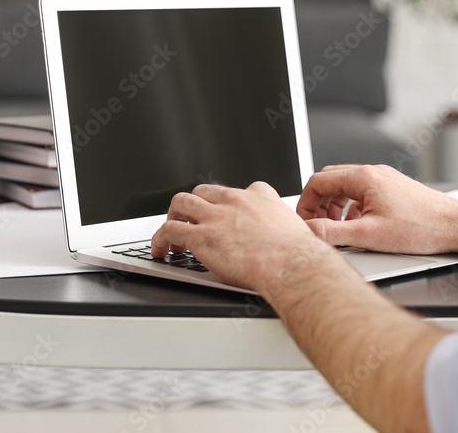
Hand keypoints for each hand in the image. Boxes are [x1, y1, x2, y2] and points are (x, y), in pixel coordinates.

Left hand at [151, 181, 329, 292]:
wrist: (291, 266)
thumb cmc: (297, 256)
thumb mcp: (295, 230)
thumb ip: (282, 230)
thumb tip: (289, 244)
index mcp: (259, 197)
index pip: (237, 191)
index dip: (226, 204)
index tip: (224, 215)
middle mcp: (235, 201)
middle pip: (202, 192)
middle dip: (194, 208)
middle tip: (192, 225)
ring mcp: (216, 216)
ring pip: (180, 203)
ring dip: (173, 217)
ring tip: (173, 236)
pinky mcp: (201, 236)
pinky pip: (169, 230)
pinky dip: (159, 239)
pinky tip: (160, 249)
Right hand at [296, 165, 457, 254]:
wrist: (457, 227)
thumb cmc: (422, 228)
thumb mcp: (369, 235)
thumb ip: (333, 233)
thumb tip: (309, 231)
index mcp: (364, 177)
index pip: (318, 181)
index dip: (305, 203)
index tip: (303, 221)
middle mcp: (373, 173)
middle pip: (330, 181)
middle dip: (318, 204)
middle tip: (316, 224)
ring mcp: (384, 180)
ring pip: (346, 187)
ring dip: (335, 206)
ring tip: (336, 228)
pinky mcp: (393, 190)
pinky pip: (362, 194)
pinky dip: (352, 208)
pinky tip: (358, 227)